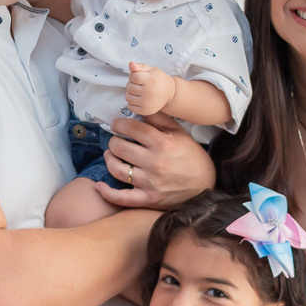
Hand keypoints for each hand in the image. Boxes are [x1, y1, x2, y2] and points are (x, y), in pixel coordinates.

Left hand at [96, 111, 214, 208]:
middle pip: (120, 147)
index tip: (117, 125)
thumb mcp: (179, 132)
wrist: (205, 184)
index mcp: (162, 143)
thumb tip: (140, 105)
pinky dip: (107, 192)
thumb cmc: (190, 155)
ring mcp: (151, 183)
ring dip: (109, 159)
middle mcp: (155, 163)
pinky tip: (99, 186)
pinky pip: (122, 198)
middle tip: (115, 140)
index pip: (132, 128)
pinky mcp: (148, 199)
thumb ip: (159, 118)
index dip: (120, 124)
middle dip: (113, 141)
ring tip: (110, 154)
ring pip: (117, 169)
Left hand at [125, 61, 175, 115]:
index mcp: (150, 80)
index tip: (139, 76)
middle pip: (129, 87)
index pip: (133, 76)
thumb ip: (140, 66)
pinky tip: (138, 99)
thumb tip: (130, 64)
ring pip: (128, 97)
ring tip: (138, 91)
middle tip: (139, 84)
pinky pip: (130, 107)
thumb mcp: (152, 70)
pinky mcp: (145, 111)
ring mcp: (146, 103)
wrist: (170, 93)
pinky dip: (131, 102)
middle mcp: (148, 92)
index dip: (133, 75)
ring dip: (130, 93)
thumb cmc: (158, 79)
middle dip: (131, 84)